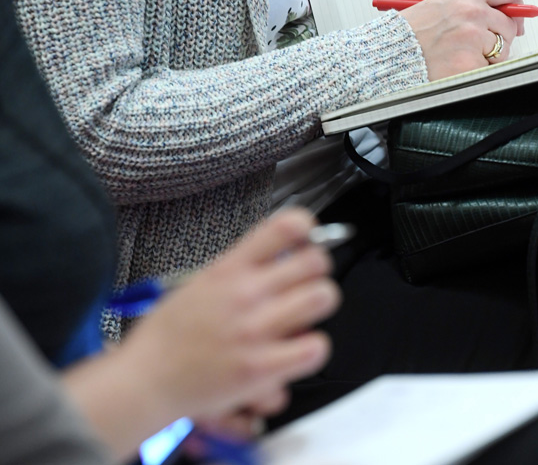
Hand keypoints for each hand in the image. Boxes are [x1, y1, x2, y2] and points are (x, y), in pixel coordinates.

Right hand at [124, 209, 337, 416]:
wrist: (144, 380)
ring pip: (322, 297)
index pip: (285, 227)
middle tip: (304, 284)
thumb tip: (284, 260)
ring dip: (316, 307)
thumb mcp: (201, 283)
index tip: (307, 239)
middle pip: (316, 262)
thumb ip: (242, 270)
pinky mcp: (262, 367)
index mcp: (228, 269)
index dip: (307, 228)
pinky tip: (294, 351)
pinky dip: (311, 349)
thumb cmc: (169, 336)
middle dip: (316, 272)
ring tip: (300, 318)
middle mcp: (244, 294)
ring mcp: (255, 330)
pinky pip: (315, 347)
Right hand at [400, 0, 524, 80]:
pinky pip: (490, 69)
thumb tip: (507, 16)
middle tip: (478, 43)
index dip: (516, 6)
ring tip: (462, 54)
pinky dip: (478, 71)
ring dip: (489, 56)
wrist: (391, 53)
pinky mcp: (471, 63)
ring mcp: (473, 38)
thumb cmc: (413, 32)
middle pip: (510, 25)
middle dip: (500, 37)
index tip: (516, 16)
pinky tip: (458, 66)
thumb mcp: (443, 3)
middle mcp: (472, 11)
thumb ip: (474, 4)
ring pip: (503, 49)